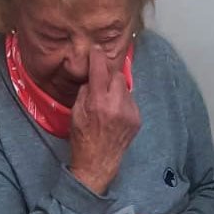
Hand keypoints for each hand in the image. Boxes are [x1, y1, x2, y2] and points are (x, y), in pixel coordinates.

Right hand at [69, 47, 140, 194]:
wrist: (98, 163)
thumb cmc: (82, 138)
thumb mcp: (76, 111)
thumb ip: (86, 90)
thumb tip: (94, 76)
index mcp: (98, 102)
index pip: (101, 68)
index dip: (98, 56)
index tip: (96, 50)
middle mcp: (117, 105)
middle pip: (117, 75)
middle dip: (108, 75)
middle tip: (101, 82)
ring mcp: (129, 113)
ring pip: (125, 87)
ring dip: (116, 89)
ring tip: (107, 102)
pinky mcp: (137, 119)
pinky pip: (130, 100)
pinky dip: (123, 101)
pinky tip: (115, 113)